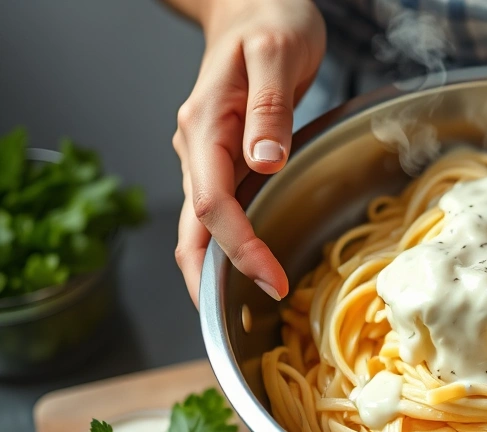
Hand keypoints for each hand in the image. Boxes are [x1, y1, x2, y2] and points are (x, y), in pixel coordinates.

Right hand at [172, 0, 324, 305]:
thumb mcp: (277, 52)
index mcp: (204, 127)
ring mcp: (208, 155)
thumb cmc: (269, 20)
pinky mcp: (226, 158)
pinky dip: (231, 246)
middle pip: (193, 230)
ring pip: (202, 226)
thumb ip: (268, 107)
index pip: (214, 205)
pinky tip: (249, 266)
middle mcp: (197, 148)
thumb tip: (262, 160)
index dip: (239, 249)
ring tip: (243, 311)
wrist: (253, 3)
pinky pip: (222, 212)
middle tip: (237, 327)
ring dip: (217, 270)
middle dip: (210, 282)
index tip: (272, 281)